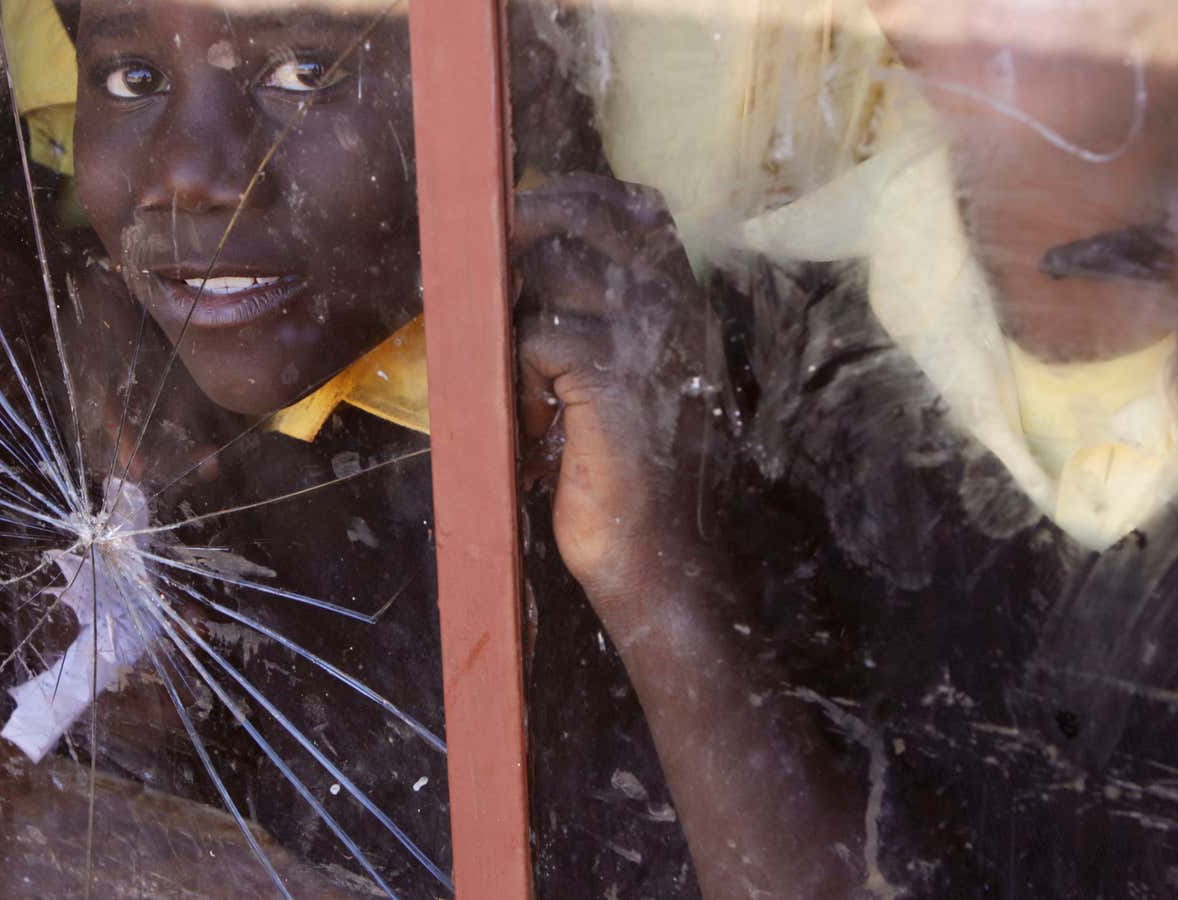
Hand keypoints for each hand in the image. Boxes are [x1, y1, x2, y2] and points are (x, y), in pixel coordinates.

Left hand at [512, 174, 727, 619]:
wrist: (660, 555)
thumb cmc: (633, 477)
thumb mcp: (628, 384)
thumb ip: (604, 324)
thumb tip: (532, 272)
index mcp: (684, 304)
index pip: (638, 207)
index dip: (576, 197)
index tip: (527, 218)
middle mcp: (674, 305)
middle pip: (588, 216)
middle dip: (528, 232)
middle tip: (493, 274)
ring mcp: (648, 333)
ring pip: (553, 270)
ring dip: (520, 322)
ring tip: (532, 390)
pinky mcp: (612, 371)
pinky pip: (536, 335)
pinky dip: (520, 380)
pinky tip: (540, 427)